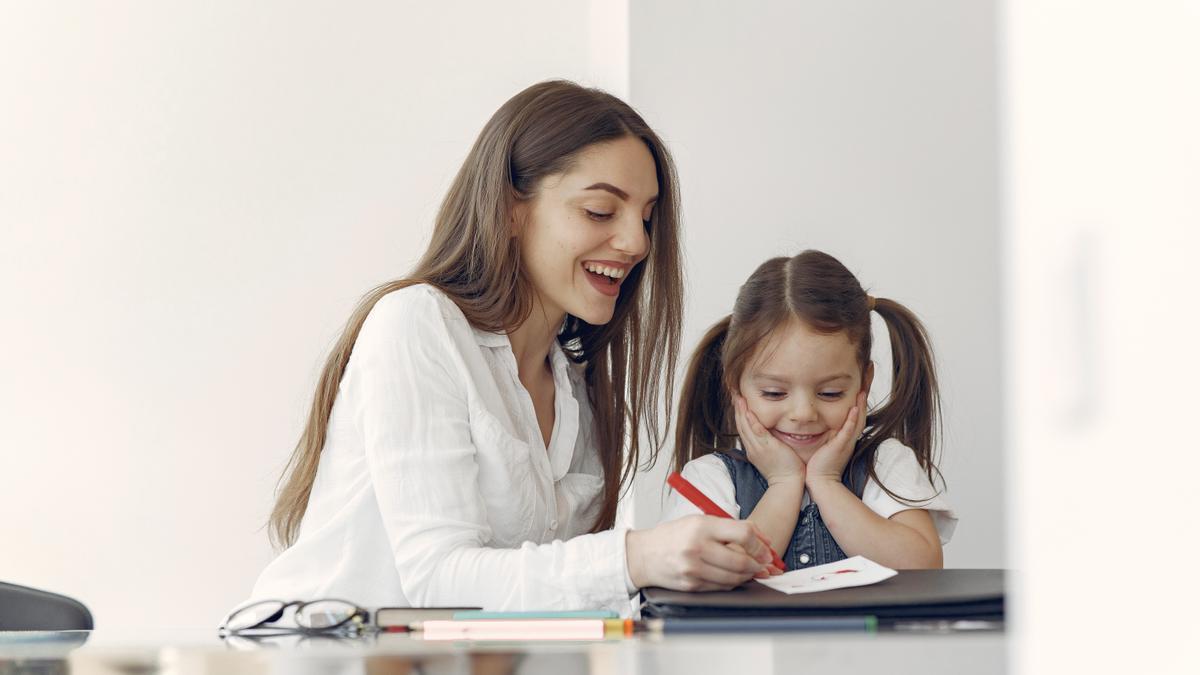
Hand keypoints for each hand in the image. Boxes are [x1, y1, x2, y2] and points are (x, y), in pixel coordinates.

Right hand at [626, 515, 782, 591]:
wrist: (644, 555)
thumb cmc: (673, 535)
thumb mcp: (699, 521)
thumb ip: (730, 527)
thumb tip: (762, 539)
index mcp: (701, 526)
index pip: (742, 534)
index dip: (760, 544)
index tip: (766, 550)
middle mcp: (697, 547)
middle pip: (741, 561)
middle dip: (757, 565)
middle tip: (763, 565)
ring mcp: (693, 569)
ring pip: (733, 578)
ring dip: (747, 576)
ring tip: (750, 570)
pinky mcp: (691, 584)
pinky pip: (721, 587)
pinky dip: (732, 583)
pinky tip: (733, 576)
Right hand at [733, 392, 805, 486]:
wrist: (788, 483)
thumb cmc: (785, 471)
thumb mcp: (772, 456)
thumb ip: (769, 445)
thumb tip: (772, 436)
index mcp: (753, 450)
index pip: (743, 429)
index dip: (739, 415)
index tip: (738, 403)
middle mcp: (752, 448)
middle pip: (741, 425)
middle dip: (737, 410)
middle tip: (734, 395)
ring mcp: (758, 448)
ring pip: (745, 426)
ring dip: (741, 411)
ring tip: (738, 398)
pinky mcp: (767, 447)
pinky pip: (757, 431)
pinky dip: (751, 421)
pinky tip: (748, 411)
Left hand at [804, 391, 866, 486]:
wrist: (820, 481)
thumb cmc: (819, 466)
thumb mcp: (825, 447)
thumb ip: (827, 437)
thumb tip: (823, 426)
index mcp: (846, 440)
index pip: (855, 420)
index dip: (859, 406)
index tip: (859, 392)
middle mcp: (849, 440)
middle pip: (861, 418)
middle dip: (863, 403)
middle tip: (866, 387)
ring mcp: (846, 443)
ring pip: (857, 423)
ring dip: (861, 407)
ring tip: (862, 393)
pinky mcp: (840, 447)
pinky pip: (848, 431)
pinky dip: (852, 420)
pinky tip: (854, 409)